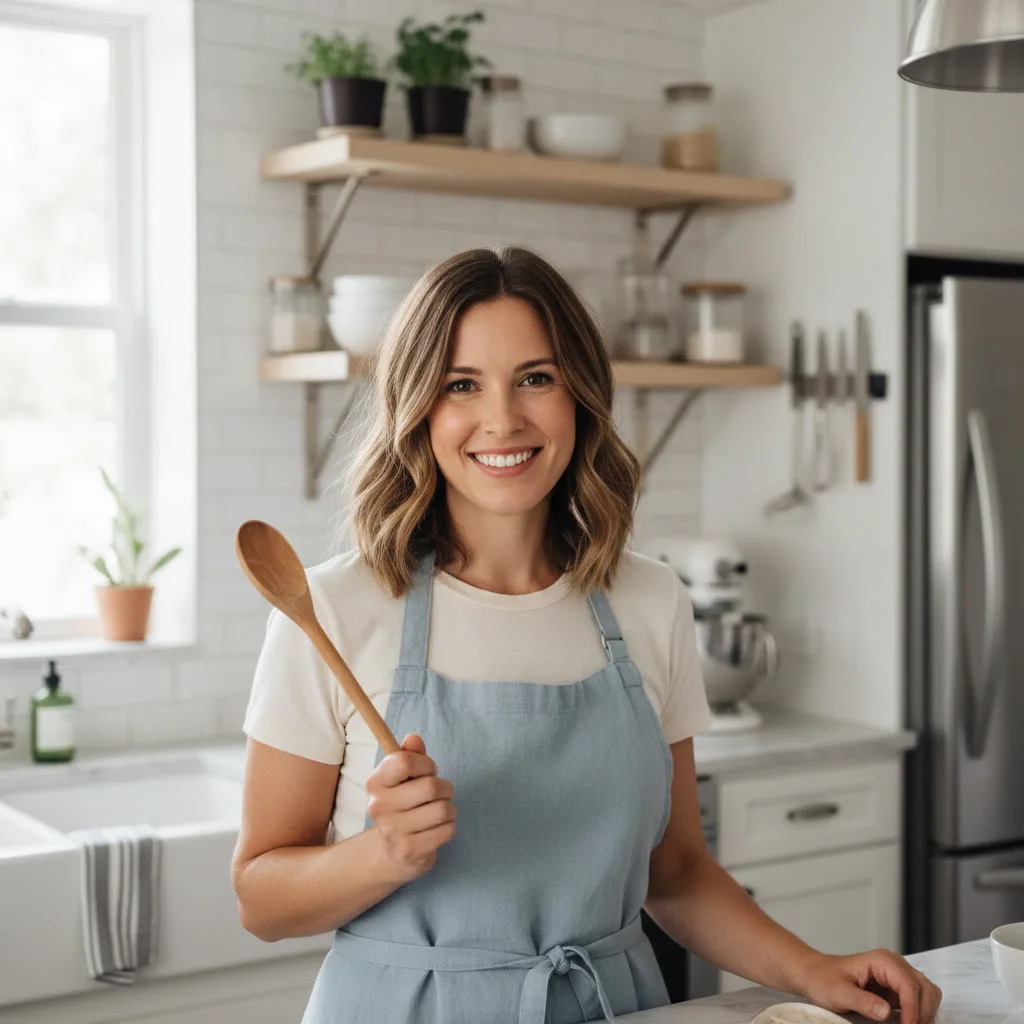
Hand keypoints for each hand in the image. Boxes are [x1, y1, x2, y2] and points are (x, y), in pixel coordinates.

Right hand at [366, 733, 457, 884]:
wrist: (393, 852)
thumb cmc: (404, 805)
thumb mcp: (404, 778)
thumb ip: (410, 755)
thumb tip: (413, 738)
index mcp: (375, 783)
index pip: (405, 761)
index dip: (426, 763)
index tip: (428, 771)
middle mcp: (378, 806)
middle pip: (430, 786)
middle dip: (444, 787)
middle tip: (440, 793)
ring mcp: (393, 830)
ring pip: (442, 809)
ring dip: (450, 808)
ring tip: (440, 811)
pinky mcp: (410, 850)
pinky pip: (447, 830)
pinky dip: (449, 826)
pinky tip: (438, 828)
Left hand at [794, 949, 941, 1023]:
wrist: (815, 974)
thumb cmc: (823, 980)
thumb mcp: (838, 993)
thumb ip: (863, 1002)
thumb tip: (887, 1011)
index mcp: (881, 961)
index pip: (909, 986)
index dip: (912, 1011)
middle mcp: (893, 963)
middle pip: (925, 988)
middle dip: (922, 1013)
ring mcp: (897, 974)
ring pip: (927, 992)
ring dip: (925, 1012)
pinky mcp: (896, 986)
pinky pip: (919, 998)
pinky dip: (920, 1011)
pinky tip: (909, 1023)